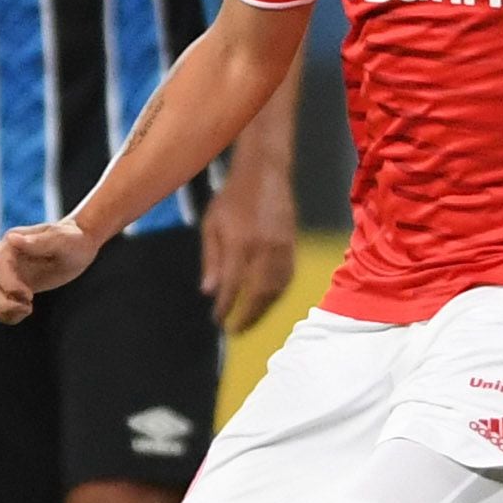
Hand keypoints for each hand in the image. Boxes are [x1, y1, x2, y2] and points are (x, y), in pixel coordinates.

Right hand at [0, 218, 98, 324]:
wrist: (78, 246)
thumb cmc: (72, 240)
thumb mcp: (62, 240)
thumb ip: (38, 241)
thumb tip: (11, 239)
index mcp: (10, 245)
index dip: (9, 286)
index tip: (30, 296)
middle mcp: (1, 258)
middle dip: (1, 303)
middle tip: (28, 308)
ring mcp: (3, 273)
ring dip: (2, 311)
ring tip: (28, 309)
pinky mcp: (9, 287)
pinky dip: (5, 315)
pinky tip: (26, 311)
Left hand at [196, 169, 296, 334]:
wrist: (265, 173)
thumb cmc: (232, 197)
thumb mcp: (211, 225)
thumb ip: (211, 259)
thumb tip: (209, 291)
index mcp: (240, 244)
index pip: (231, 286)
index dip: (225, 307)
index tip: (217, 320)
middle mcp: (263, 250)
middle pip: (258, 294)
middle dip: (247, 316)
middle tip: (236, 330)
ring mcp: (282, 249)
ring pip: (276, 289)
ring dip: (263, 309)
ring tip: (250, 319)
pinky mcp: (293, 246)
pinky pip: (287, 278)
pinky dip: (277, 294)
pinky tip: (267, 300)